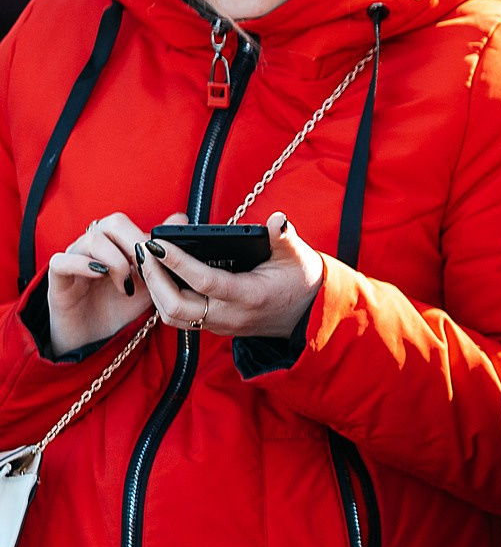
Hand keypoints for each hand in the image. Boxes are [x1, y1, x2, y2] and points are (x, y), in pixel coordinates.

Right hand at [47, 212, 152, 355]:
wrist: (97, 340)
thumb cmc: (123, 306)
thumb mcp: (151, 281)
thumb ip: (163, 254)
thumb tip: (181, 218)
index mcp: (115, 244)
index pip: (129, 223)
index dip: (146, 237)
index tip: (157, 260)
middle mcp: (94, 247)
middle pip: (112, 223)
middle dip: (134, 242)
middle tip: (144, 267)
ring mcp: (74, 260)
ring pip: (91, 239)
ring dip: (116, 260)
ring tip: (126, 284)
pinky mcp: (57, 279)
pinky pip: (61, 261)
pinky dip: (82, 265)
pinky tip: (101, 276)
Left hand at [136, 211, 325, 341]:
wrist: (308, 314)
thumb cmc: (302, 281)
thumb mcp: (299, 257)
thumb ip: (285, 238)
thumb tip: (277, 220)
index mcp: (250, 296)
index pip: (204, 282)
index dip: (177, 262)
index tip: (159, 243)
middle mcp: (230, 315)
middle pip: (176, 306)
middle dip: (155, 278)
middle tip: (146, 250)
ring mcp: (220, 325)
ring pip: (172, 316)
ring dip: (155, 290)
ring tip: (149, 262)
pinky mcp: (214, 326)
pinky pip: (179, 318)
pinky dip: (163, 299)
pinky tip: (161, 277)